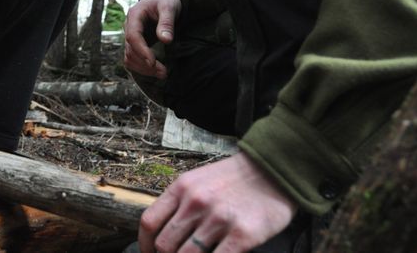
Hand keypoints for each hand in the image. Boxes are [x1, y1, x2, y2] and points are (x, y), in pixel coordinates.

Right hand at [124, 0, 180, 77]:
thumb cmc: (166, 0)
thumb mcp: (169, 7)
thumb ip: (166, 22)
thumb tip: (166, 40)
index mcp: (134, 15)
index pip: (133, 36)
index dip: (141, 51)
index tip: (153, 62)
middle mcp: (129, 27)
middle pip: (130, 50)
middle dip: (145, 63)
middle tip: (164, 72)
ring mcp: (131, 36)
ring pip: (129, 57)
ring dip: (143, 68)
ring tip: (162, 74)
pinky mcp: (136, 43)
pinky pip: (133, 59)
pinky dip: (142, 67)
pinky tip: (155, 72)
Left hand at [138, 152, 297, 252]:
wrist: (271, 171)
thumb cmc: (232, 180)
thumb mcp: (197, 181)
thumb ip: (178, 204)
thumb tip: (161, 233)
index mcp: (181, 188)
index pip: (149, 222)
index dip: (145, 245)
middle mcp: (195, 202)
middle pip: (165, 245)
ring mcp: (218, 219)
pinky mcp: (242, 234)